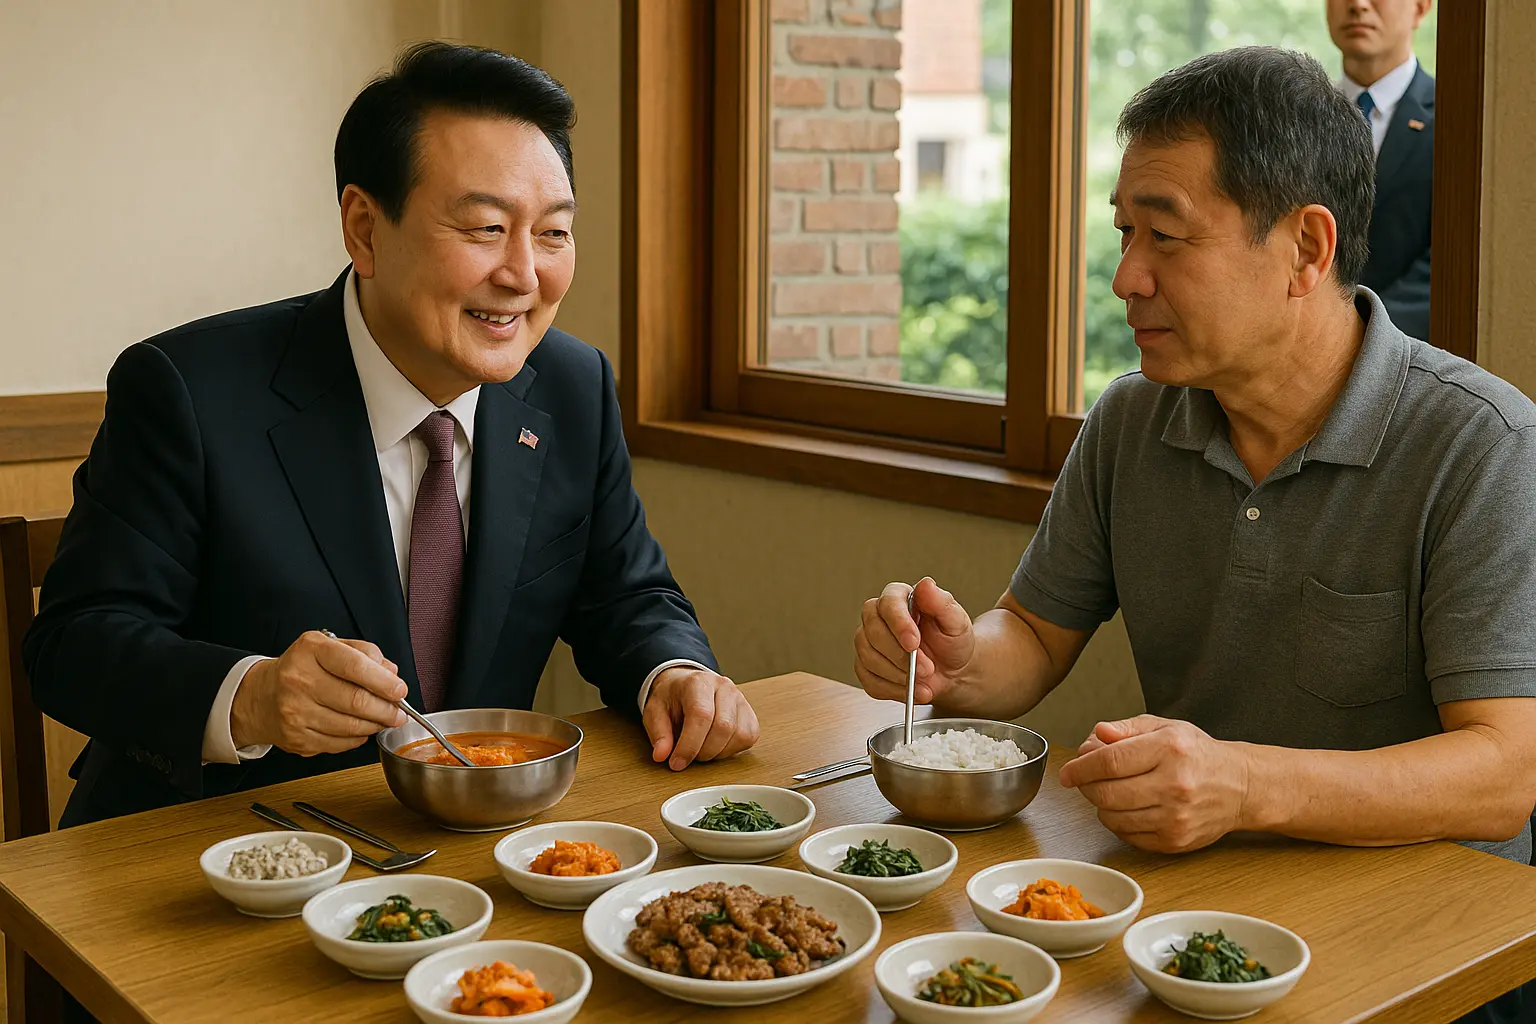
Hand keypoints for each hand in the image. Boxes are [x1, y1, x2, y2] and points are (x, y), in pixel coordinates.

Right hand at [231, 631, 407, 754]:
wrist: (261, 696)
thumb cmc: (302, 669)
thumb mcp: (329, 647)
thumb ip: (364, 653)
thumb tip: (391, 673)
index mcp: (310, 651)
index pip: (354, 666)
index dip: (384, 681)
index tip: (400, 690)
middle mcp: (298, 680)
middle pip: (356, 701)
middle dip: (386, 709)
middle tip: (399, 712)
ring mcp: (295, 712)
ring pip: (351, 726)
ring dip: (375, 725)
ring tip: (383, 719)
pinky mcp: (297, 738)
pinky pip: (339, 743)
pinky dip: (357, 738)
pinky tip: (360, 728)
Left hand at [642, 668, 759, 770]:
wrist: (686, 687)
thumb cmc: (672, 699)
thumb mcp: (655, 712)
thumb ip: (658, 733)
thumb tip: (661, 755)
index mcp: (698, 683)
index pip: (701, 715)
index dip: (689, 745)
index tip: (677, 762)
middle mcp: (724, 688)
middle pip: (723, 727)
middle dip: (703, 752)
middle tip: (688, 756)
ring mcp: (741, 700)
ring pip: (739, 735)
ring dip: (717, 752)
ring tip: (701, 748)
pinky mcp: (750, 715)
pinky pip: (748, 738)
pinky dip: (731, 750)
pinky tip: (716, 745)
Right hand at [853, 577, 974, 704]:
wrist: (952, 670)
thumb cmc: (953, 641)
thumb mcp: (956, 622)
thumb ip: (942, 603)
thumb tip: (926, 584)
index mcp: (899, 598)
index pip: (888, 604)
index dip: (898, 624)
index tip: (913, 643)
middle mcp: (877, 617)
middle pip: (872, 632)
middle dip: (900, 656)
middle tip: (927, 669)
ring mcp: (868, 643)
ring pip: (868, 658)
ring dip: (898, 675)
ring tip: (925, 682)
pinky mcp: (866, 668)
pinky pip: (869, 681)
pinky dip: (892, 690)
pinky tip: (912, 691)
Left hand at [1057, 715, 1250, 853]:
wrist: (1241, 787)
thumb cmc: (1197, 754)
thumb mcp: (1164, 727)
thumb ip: (1126, 729)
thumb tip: (1097, 735)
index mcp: (1170, 750)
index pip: (1110, 761)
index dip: (1081, 767)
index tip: (1067, 772)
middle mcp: (1175, 785)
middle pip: (1107, 792)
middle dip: (1086, 786)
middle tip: (1084, 780)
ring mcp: (1176, 817)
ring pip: (1113, 818)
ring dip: (1101, 805)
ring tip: (1110, 792)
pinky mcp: (1176, 841)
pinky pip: (1128, 836)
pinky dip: (1118, 823)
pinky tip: (1128, 809)